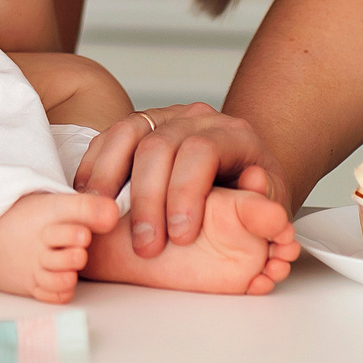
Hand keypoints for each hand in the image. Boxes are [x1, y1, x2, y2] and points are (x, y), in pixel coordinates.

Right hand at [73, 104, 290, 257]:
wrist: (240, 176)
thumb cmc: (252, 196)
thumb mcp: (271, 204)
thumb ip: (267, 203)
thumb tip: (254, 188)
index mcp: (233, 134)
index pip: (201, 151)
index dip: (186, 193)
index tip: (180, 236)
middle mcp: (197, 119)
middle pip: (160, 145)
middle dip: (147, 199)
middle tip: (145, 245)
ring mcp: (165, 117)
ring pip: (128, 134)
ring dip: (110, 178)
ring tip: (104, 218)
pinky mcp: (140, 126)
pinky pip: (109, 136)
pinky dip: (96, 166)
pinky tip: (91, 196)